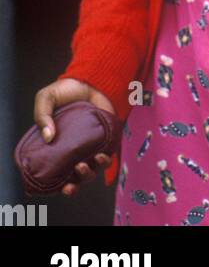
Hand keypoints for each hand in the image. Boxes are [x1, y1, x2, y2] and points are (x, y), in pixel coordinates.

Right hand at [32, 77, 116, 196]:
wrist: (89, 79)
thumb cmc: (65, 91)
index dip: (61, 185)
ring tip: (84, 165)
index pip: (58, 174)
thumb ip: (42, 115)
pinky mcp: (106, 138)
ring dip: (89, 173)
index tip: (63, 187)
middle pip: (77, 177)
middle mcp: (74, 151)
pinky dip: (106, 161)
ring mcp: (91, 146)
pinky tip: (101, 156)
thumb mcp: (46, 98)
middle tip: (75, 171)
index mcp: (58, 147)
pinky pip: (108, 155)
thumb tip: (48, 137)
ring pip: (92, 170)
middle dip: (77, 183)